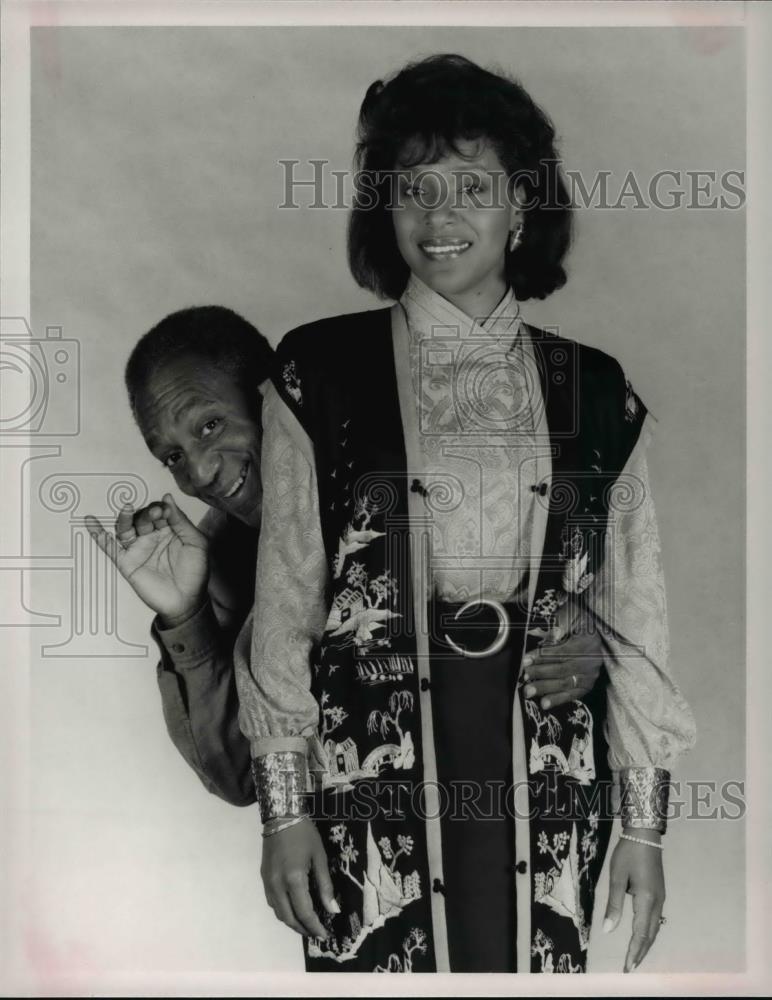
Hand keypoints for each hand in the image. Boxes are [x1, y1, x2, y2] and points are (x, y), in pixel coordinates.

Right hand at [85, 494, 208, 624]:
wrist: (186, 601)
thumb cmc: (194, 573)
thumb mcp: (196, 543)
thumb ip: (181, 521)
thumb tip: (168, 498)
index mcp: (169, 530)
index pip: (160, 512)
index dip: (162, 509)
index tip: (165, 509)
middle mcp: (152, 537)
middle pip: (143, 518)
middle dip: (148, 513)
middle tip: (156, 512)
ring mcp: (138, 549)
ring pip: (126, 529)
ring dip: (125, 518)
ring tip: (128, 508)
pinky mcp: (127, 563)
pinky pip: (110, 547)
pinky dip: (98, 535)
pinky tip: (91, 523)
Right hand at [261, 818, 338, 937]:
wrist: (281, 816)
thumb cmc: (305, 834)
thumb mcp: (320, 857)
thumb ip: (325, 885)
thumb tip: (333, 909)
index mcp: (293, 880)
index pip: (304, 912)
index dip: (315, 927)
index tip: (325, 935)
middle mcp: (277, 885)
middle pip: (289, 918)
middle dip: (303, 929)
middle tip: (317, 933)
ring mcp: (267, 882)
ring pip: (278, 912)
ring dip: (292, 922)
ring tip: (307, 924)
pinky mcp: (263, 878)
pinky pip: (272, 902)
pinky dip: (283, 911)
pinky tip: (293, 909)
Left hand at [521, 626, 603, 709]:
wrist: (599, 637)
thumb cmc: (580, 624)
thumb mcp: (573, 617)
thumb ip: (562, 625)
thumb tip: (552, 635)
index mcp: (587, 642)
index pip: (562, 652)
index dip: (543, 656)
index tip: (526, 660)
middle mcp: (591, 661)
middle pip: (562, 669)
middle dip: (541, 673)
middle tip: (525, 675)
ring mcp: (590, 675)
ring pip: (566, 683)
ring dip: (545, 688)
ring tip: (529, 691)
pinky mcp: (588, 686)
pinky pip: (572, 695)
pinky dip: (558, 700)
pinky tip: (544, 703)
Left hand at [603, 831, 665, 971]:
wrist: (645, 835)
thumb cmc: (628, 854)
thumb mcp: (616, 877)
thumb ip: (614, 905)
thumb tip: (608, 930)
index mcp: (646, 899)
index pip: (641, 933)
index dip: (634, 951)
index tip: (627, 966)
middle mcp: (657, 902)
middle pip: (650, 934)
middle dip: (640, 952)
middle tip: (630, 967)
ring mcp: (661, 898)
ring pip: (654, 928)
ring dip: (645, 943)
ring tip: (635, 956)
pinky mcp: (659, 893)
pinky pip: (655, 919)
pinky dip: (648, 932)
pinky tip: (642, 936)